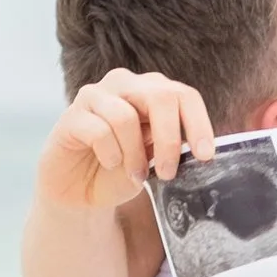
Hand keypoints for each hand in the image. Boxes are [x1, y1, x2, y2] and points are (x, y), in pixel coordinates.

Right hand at [35, 70, 214, 220]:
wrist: (79, 191)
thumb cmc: (120, 172)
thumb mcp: (154, 161)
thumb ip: (172, 148)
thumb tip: (197, 150)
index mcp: (151, 92)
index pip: (183, 95)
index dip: (198, 123)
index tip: (205, 155)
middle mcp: (124, 85)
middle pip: (160, 96)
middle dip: (169, 138)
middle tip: (169, 172)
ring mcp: (95, 96)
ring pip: (126, 116)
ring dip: (135, 155)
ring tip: (136, 175)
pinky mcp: (71, 115)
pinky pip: (98, 131)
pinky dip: (110, 155)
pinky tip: (109, 164)